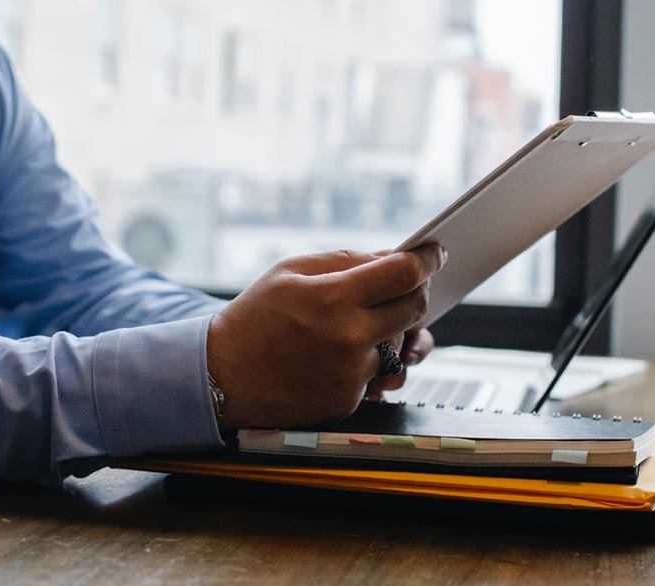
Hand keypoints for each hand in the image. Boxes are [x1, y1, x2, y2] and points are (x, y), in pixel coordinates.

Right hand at [206, 245, 444, 429]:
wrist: (221, 376)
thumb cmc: (253, 318)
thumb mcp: (289, 271)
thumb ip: (344, 260)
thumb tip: (390, 257)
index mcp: (334, 297)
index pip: (404, 273)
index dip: (426, 259)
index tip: (434, 253)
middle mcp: (350, 337)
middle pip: (415, 308)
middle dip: (415, 292)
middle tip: (402, 286)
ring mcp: (352, 374)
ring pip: (402, 345)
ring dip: (392, 329)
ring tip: (363, 323)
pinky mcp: (349, 401)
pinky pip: (380, 374)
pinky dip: (368, 361)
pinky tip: (340, 355)